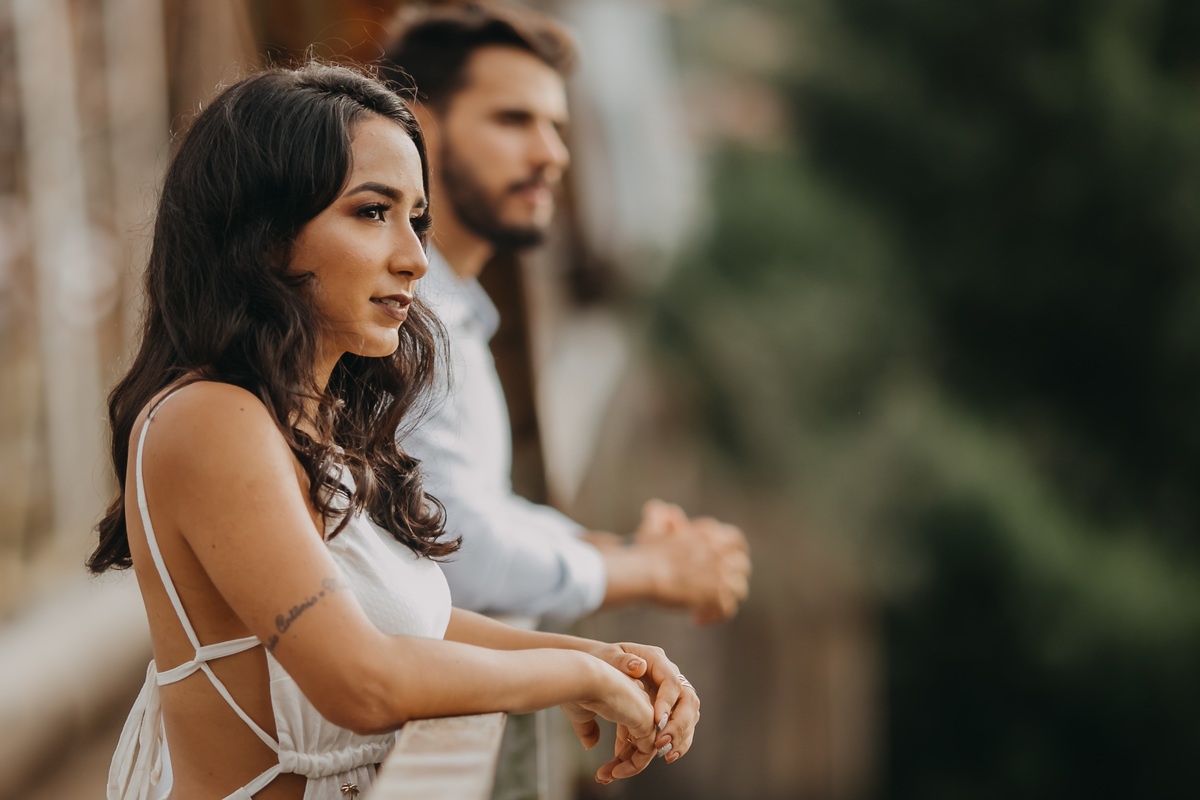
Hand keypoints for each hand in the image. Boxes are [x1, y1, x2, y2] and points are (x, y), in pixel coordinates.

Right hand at [558, 657, 656, 780]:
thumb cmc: (578, 690)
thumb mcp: (581, 714)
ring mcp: (646, 711)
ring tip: (606, 776)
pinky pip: (647, 751)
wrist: (583, 679)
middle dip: (621, 762)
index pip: (629, 729)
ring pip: (644, 748)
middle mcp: (638, 703)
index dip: (619, 751)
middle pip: (637, 740)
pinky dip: (634, 765)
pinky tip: (615, 772)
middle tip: (604, 776)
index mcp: (625, 697)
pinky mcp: (648, 721)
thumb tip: (590, 745)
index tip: (603, 767)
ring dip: (626, 767)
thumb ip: (588, 729)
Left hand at [588, 642, 700, 780]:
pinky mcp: (658, 714)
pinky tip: (653, 760)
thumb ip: (621, 660)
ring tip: (665, 757)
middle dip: (678, 727)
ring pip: (684, 721)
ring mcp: (667, 697)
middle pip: (687, 703)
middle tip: (661, 744)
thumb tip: (639, 667)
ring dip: (678, 741)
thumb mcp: (606, 656)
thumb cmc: (600, 660)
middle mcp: (667, 678)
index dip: (667, 702)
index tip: (656, 721)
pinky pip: (669, 732)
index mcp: (656, 660)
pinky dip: (664, 747)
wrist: (593, 670)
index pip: (672, 681)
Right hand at [634, 500, 751, 623]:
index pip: (736, 541)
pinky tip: (695, 618)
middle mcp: (720, 550)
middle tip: (716, 590)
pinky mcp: (716, 595)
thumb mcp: (652, 526)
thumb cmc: (643, 552)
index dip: (735, 555)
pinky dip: (713, 616)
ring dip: (724, 599)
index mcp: (709, 533)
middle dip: (733, 580)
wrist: (641, 572)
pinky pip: (727, 610)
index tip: (725, 566)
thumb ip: (662, 516)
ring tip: (705, 607)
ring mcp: (721, 573)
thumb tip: (668, 510)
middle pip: (743, 567)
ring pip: (739, 590)